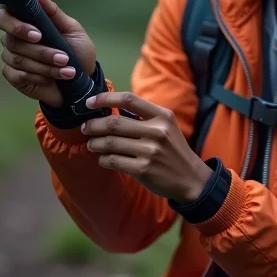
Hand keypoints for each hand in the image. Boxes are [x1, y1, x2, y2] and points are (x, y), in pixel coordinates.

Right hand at [0, 0, 95, 107]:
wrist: (82, 79)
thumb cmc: (76, 50)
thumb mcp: (71, 29)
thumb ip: (53, 11)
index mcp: (23, 22)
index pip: (3, 17)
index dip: (15, 25)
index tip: (37, 34)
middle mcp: (12, 38)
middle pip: (12, 41)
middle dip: (40, 51)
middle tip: (62, 57)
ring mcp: (10, 58)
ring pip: (18, 59)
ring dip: (46, 65)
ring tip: (68, 69)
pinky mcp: (13, 76)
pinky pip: (19, 75)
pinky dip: (40, 76)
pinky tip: (54, 78)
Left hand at [81, 91, 212, 203]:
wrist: (191, 178)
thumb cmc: (173, 149)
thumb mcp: (166, 126)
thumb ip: (144, 117)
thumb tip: (111, 109)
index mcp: (162, 116)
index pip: (129, 99)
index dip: (106, 98)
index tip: (90, 102)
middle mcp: (157, 131)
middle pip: (114, 123)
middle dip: (94, 125)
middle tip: (85, 127)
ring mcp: (150, 151)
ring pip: (110, 143)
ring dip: (95, 143)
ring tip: (91, 144)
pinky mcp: (143, 169)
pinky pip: (113, 161)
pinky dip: (103, 159)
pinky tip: (103, 158)